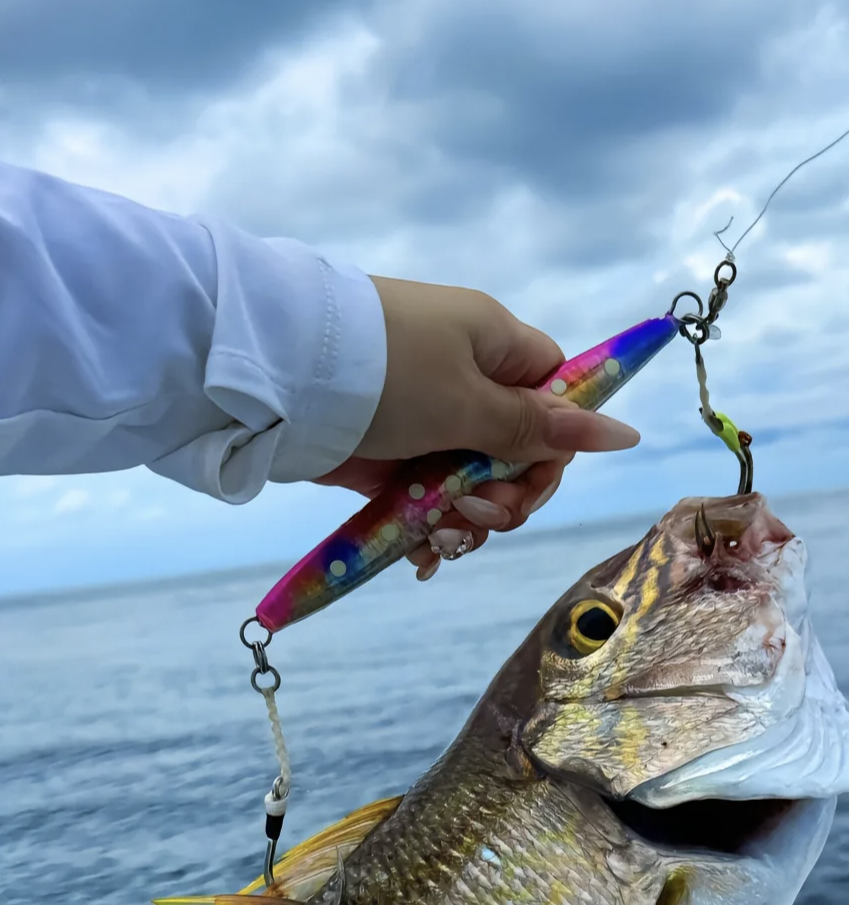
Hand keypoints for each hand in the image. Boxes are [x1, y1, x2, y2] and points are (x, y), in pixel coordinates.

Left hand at [316, 277, 639, 579]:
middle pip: (514, 453)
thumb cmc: (386, 373)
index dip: (553, 450)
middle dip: (505, 498)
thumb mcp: (471, 404)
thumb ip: (540, 430)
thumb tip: (623, 432)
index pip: (554, 398)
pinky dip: (427, 528)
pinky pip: (424, 498)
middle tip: (475, 515)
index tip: (529, 484)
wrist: (280, 376)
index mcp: (496, 347)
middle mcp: (463, 380)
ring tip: (440, 539)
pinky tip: (421, 556)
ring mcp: (422, 419)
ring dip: (465, 521)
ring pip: (469, 483)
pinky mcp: (384, 454)